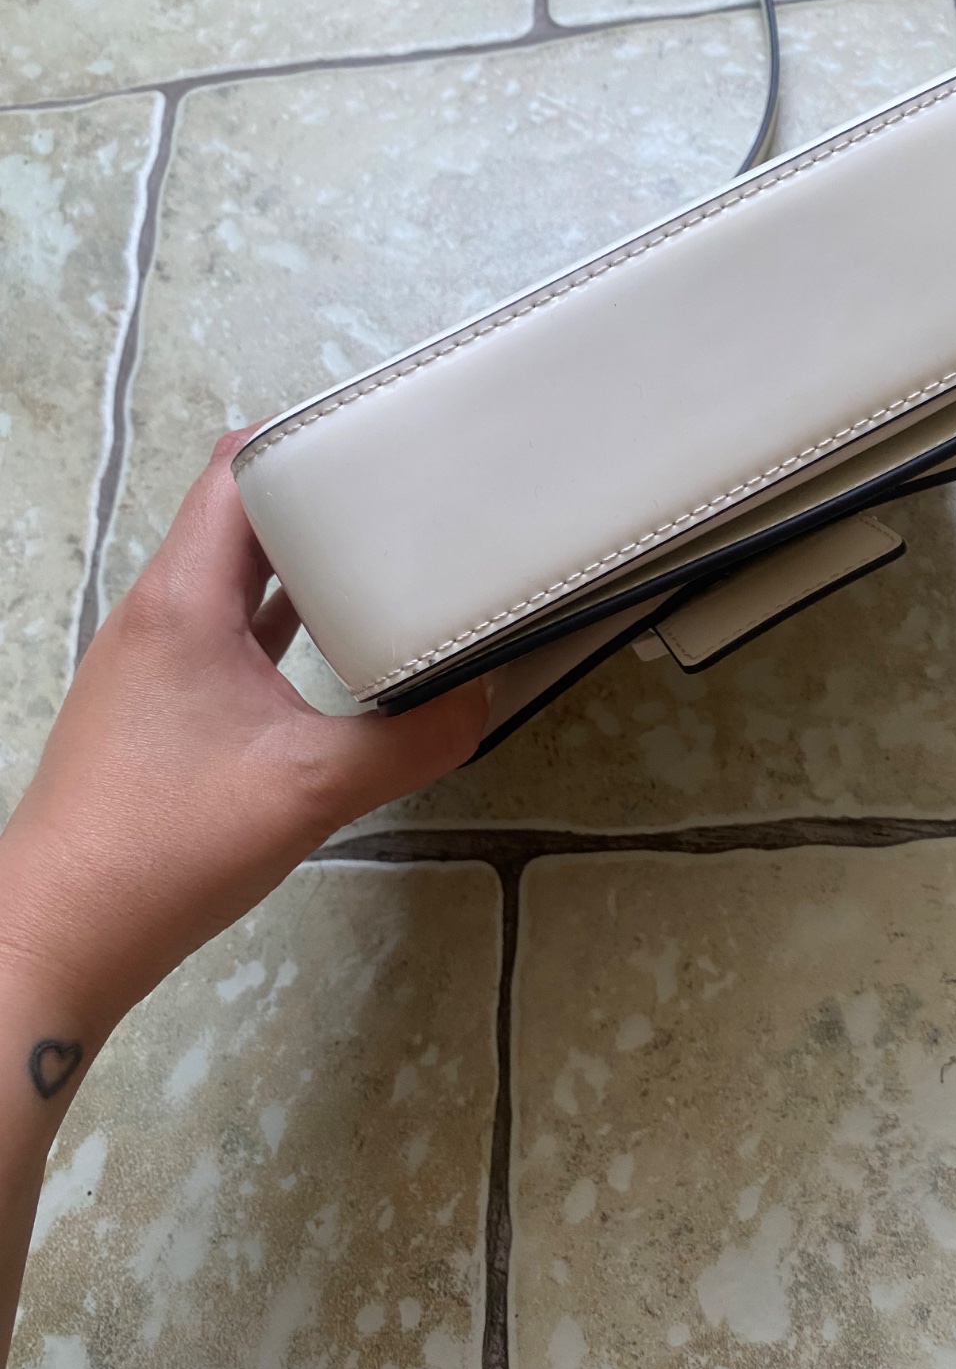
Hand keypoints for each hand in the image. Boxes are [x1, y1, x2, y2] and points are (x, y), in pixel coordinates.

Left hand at [0, 428, 488, 1035]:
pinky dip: (276, 621)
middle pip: (238, 517)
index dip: (301, 439)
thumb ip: (411, 742)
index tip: (371, 438)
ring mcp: (153, 659)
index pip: (235, 471)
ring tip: (375, 557)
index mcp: (185, 600)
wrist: (66, 930)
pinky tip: (327, 646)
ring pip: (231, 577)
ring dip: (296, 563)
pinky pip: (225, 631)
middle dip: (314, 498)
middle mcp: (160, 614)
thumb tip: (476, 704)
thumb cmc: (165, 846)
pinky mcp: (157, 704)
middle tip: (393, 496)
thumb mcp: (313, 789)